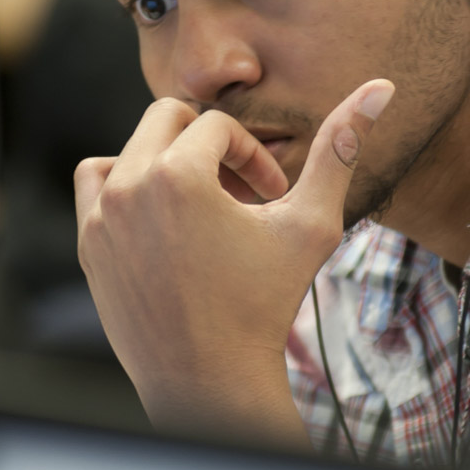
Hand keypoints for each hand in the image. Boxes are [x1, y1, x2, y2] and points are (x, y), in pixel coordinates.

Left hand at [74, 78, 393, 442]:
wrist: (212, 380)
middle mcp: (129, 186)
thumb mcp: (310, 223)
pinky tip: (160, 218)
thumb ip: (339, 149)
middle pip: (168, 119)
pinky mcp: (88, 243)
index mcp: (178, 175)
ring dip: (164, 160)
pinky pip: (96, 183)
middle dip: (208, 146)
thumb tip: (380, 88)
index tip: (269, 195)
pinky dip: (124, 185)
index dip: (252, 154)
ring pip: (130, 147)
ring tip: (198, 203)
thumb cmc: (265, 303)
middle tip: (236, 194)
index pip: (218, 126)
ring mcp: (101, 216)